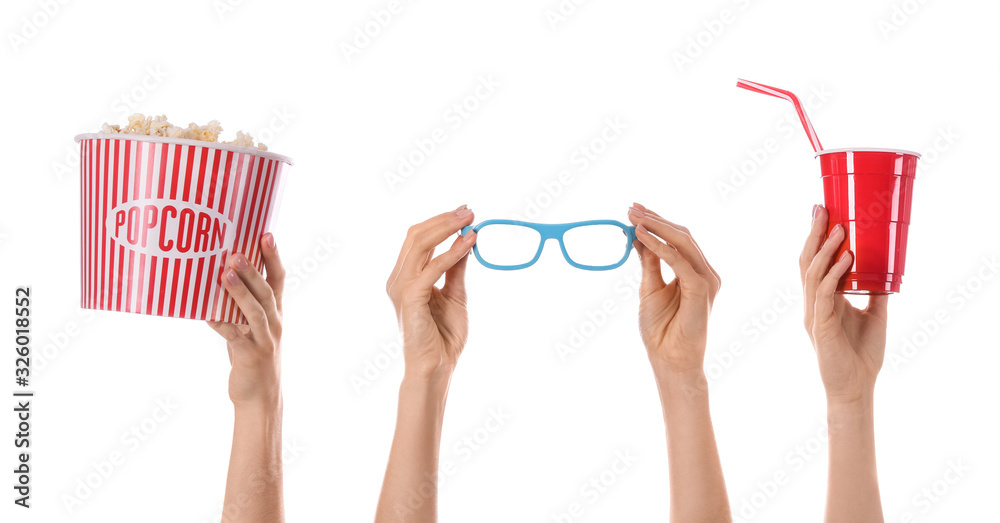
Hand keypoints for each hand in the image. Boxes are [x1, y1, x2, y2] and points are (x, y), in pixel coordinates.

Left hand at [208, 232, 284, 408]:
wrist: (260, 396)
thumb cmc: (252, 356)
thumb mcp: (252, 328)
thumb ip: (240, 306)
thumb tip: (216, 278)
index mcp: (276, 313)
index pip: (278, 279)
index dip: (273, 257)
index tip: (266, 234)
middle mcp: (274, 323)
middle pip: (266, 291)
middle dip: (253, 270)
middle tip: (237, 252)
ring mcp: (265, 339)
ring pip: (255, 311)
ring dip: (240, 292)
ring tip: (226, 274)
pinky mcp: (251, 355)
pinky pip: (234, 335)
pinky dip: (221, 322)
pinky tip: (206, 311)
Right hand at [386, 206, 475, 378]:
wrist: (437, 367)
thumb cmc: (443, 336)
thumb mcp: (454, 294)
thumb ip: (455, 269)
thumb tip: (465, 242)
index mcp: (405, 277)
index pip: (418, 239)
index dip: (440, 222)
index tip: (464, 213)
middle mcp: (398, 279)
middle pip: (416, 236)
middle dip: (443, 220)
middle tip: (468, 210)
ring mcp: (401, 288)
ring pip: (420, 245)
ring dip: (447, 229)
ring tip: (469, 220)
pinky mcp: (410, 297)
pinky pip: (433, 267)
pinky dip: (451, 253)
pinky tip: (468, 244)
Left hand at [627, 203, 721, 373]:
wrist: (668, 359)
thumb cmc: (660, 330)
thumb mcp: (650, 288)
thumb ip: (650, 262)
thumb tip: (639, 236)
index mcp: (693, 272)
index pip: (678, 238)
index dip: (657, 221)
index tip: (634, 209)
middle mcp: (704, 273)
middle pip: (682, 235)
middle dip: (655, 219)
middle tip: (631, 208)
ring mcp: (706, 280)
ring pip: (683, 242)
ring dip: (657, 227)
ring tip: (634, 217)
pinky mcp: (702, 289)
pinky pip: (679, 261)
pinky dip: (660, 246)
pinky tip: (642, 236)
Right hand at [800, 205, 887, 404]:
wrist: (855, 387)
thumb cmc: (862, 356)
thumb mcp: (874, 316)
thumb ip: (875, 294)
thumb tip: (886, 272)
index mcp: (821, 301)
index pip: (813, 263)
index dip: (816, 238)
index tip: (824, 212)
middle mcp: (812, 304)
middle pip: (806, 261)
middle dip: (814, 234)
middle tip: (822, 208)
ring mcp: (814, 313)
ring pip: (812, 273)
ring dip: (827, 249)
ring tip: (841, 229)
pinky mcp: (820, 325)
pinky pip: (825, 293)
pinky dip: (836, 274)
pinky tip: (848, 260)